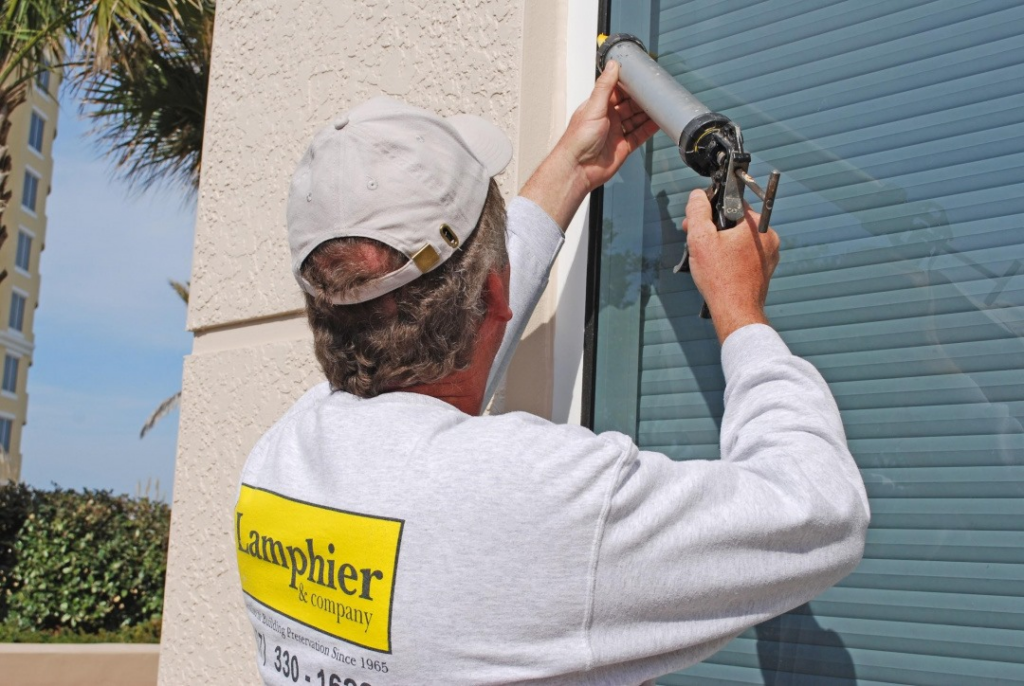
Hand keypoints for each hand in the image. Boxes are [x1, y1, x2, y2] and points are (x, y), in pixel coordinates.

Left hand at [520, 60, 659, 229]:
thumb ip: (605, 86)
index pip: (617, 90)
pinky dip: (649, 129)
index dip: (630, 84)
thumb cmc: (578, 140)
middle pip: (630, 105)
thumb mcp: (593, 107)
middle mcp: (608, 118)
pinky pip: (639, 135)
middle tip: (657, 91)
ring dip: (648, 113)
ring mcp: (616, 133)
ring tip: (661, 105)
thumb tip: (613, 64)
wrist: (578, 169)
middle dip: (643, 99)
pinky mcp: (623, 147)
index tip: (643, 76)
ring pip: (636, 119)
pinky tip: (658, 122)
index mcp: (598, 106)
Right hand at [682, 189, 779, 343]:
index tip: (695, 221)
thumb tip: (697, 196)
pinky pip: (744, 254)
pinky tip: (716, 267)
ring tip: (704, 256)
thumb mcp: (700, 239)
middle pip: (735, 222)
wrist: (735, 312)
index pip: (732, 203)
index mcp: (758, 225)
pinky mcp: (764, 270)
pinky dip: (730, 256)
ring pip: (739, 239)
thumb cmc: (720, 278)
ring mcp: (769, 255)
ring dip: (720, 243)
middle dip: (713, 228)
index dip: (710, 210)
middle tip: (694, 239)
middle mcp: (769, 237)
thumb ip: (697, 212)